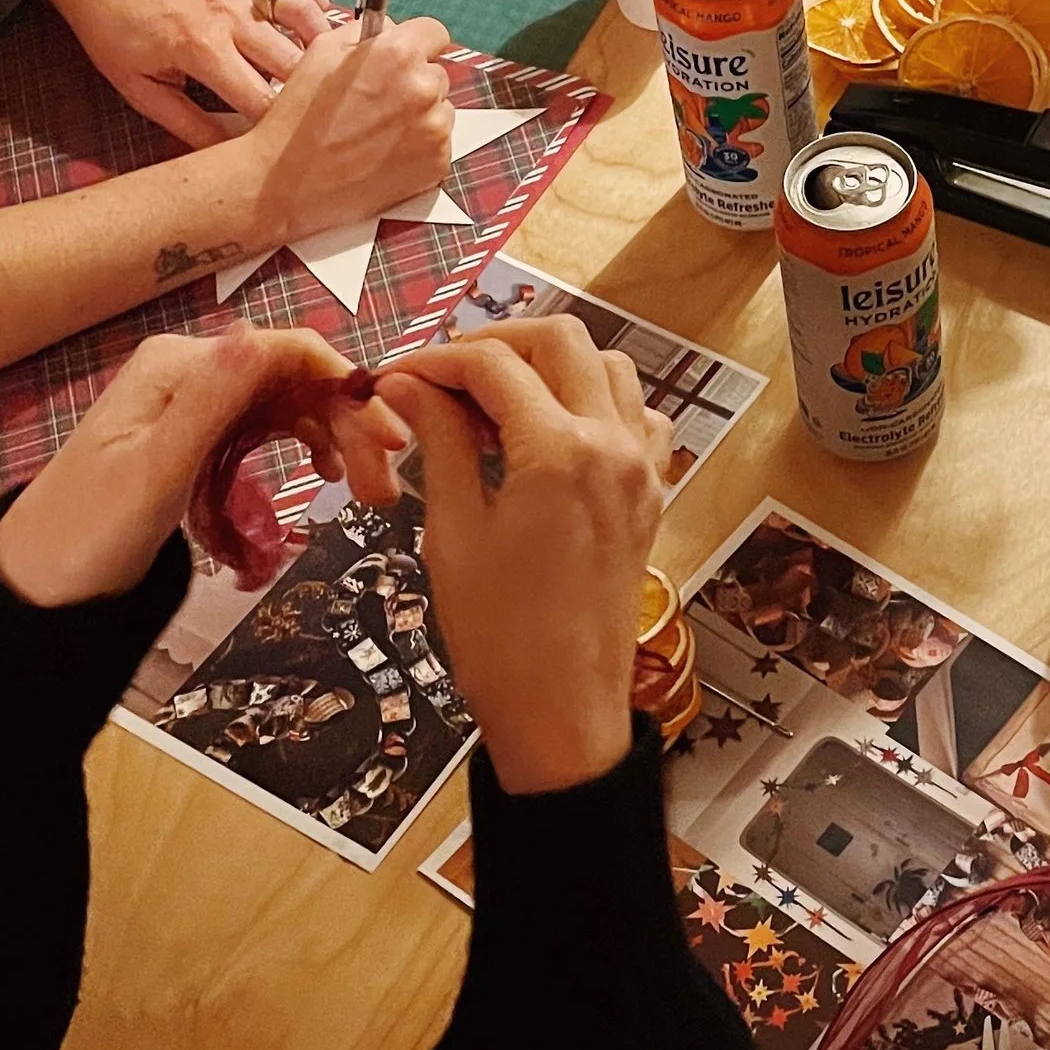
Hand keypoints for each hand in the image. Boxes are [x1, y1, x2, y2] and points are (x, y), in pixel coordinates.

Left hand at [0, 327, 407, 607]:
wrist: (41, 584)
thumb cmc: (88, 533)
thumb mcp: (154, 470)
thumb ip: (210, 403)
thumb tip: (258, 335)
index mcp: (179, 367)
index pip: (284, 352)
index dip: (345, 386)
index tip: (390, 435)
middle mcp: (191, 372)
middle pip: (295, 379)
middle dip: (349, 424)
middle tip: (386, 484)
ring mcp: (196, 403)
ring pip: (290, 405)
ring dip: (337, 440)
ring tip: (370, 492)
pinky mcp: (200, 435)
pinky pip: (269, 428)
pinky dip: (307, 447)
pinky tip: (328, 476)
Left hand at [54, 0, 335, 147]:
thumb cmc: (117, 33)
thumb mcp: (141, 90)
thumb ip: (188, 125)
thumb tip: (229, 157)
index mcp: (204, 49)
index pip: (262, 98)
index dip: (276, 127)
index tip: (281, 142)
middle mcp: (232, 16)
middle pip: (295, 62)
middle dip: (306, 94)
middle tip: (306, 116)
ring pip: (308, 17)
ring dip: (322, 47)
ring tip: (323, 75)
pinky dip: (316, 2)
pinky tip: (317, 28)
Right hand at [238, 15, 456, 250]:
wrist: (289, 184)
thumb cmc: (299, 118)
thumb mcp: (321, 52)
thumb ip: (365, 32)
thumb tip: (391, 29)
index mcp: (397, 54)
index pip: (434, 32)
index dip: (415, 43)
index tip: (402, 57)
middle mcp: (423, 89)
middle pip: (436, 73)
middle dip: (413, 81)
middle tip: (376, 102)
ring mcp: (434, 129)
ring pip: (440, 109)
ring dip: (419, 115)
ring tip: (376, 131)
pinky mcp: (437, 163)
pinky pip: (439, 143)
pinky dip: (419, 146)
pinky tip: (383, 152)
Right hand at [378, 318, 673, 795]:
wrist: (562, 709)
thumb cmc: (498, 635)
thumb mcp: (453, 532)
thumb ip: (437, 442)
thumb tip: (405, 384)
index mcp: (559, 451)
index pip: (492, 366)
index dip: (436, 361)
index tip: (399, 377)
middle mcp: (613, 444)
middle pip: (560, 340)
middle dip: (497, 344)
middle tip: (444, 378)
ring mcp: (642, 466)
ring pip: (607, 367)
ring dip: (550, 367)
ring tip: (493, 406)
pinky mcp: (651, 492)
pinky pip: (637, 416)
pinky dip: (596, 403)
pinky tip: (550, 435)